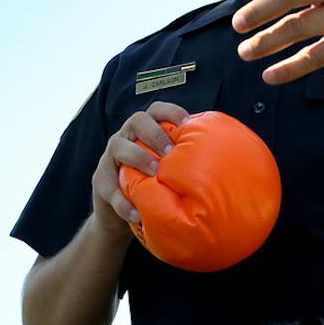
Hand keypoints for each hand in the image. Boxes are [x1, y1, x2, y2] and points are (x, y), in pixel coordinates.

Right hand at [92, 100, 188, 227]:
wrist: (120, 214)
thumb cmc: (150, 185)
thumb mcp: (165, 170)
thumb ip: (182, 162)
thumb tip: (223, 164)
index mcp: (143, 131)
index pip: (155, 110)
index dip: (170, 111)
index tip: (187, 122)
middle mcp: (125, 138)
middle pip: (136, 120)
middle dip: (154, 133)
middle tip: (170, 152)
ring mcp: (109, 158)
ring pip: (118, 146)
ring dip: (138, 157)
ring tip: (154, 173)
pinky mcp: (100, 182)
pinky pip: (109, 189)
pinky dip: (123, 202)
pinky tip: (137, 214)